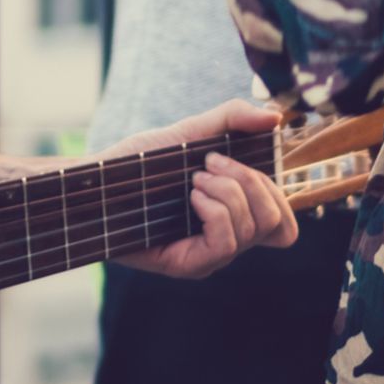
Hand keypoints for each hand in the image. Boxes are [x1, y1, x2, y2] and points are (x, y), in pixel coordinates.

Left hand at [110, 100, 298, 277]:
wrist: (98, 181)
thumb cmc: (141, 161)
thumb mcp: (192, 131)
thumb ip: (234, 118)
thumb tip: (276, 119)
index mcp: (235, 217)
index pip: (285, 230)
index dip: (281, 199)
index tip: (253, 164)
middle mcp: (227, 242)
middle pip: (276, 224)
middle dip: (252, 181)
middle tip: (211, 163)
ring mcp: (209, 257)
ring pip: (252, 229)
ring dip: (228, 191)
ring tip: (195, 177)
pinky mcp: (189, 266)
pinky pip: (226, 242)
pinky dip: (216, 209)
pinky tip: (191, 195)